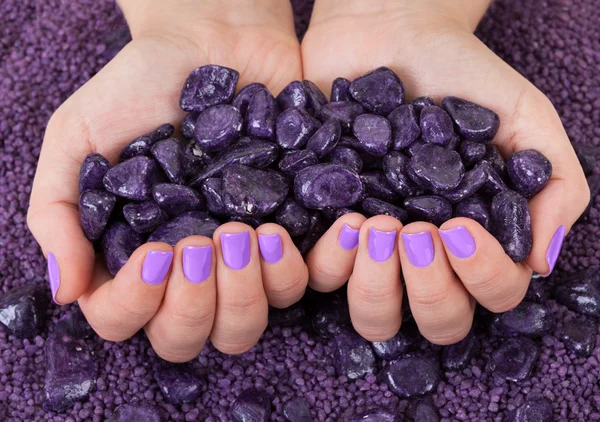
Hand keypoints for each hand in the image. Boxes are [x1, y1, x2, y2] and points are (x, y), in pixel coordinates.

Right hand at [27, 0, 307, 361]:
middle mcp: (188, 270)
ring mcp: (243, 258)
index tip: (155, 252)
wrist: (213, 41)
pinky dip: (304, 267)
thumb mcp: (77, 138)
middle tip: (201, 243)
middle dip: (194, 305)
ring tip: (246, 232)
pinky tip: (286, 230)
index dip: (135, 305)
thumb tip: (66, 291)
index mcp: (133, 255)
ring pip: (248, 324)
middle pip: (190, 338)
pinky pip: (310, 281)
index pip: (123, 320)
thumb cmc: (139, 88)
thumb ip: (57, 212)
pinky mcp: (294, 234)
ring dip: (246, 293)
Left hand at [301, 0, 588, 343]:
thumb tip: (540, 263)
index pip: (492, 294)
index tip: (461, 228)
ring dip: (378, 285)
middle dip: (431, 290)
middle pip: (435, 322)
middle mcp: (424, 255)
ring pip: (375, 315)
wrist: (388, 32)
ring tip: (376, 225)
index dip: (483, 277)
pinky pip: (317, 275)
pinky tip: (342, 218)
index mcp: (474, 240)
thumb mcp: (526, 120)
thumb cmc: (461, 76)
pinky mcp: (320, 228)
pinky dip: (330, 259)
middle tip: (418, 231)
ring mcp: (371, 247)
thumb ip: (556, 186)